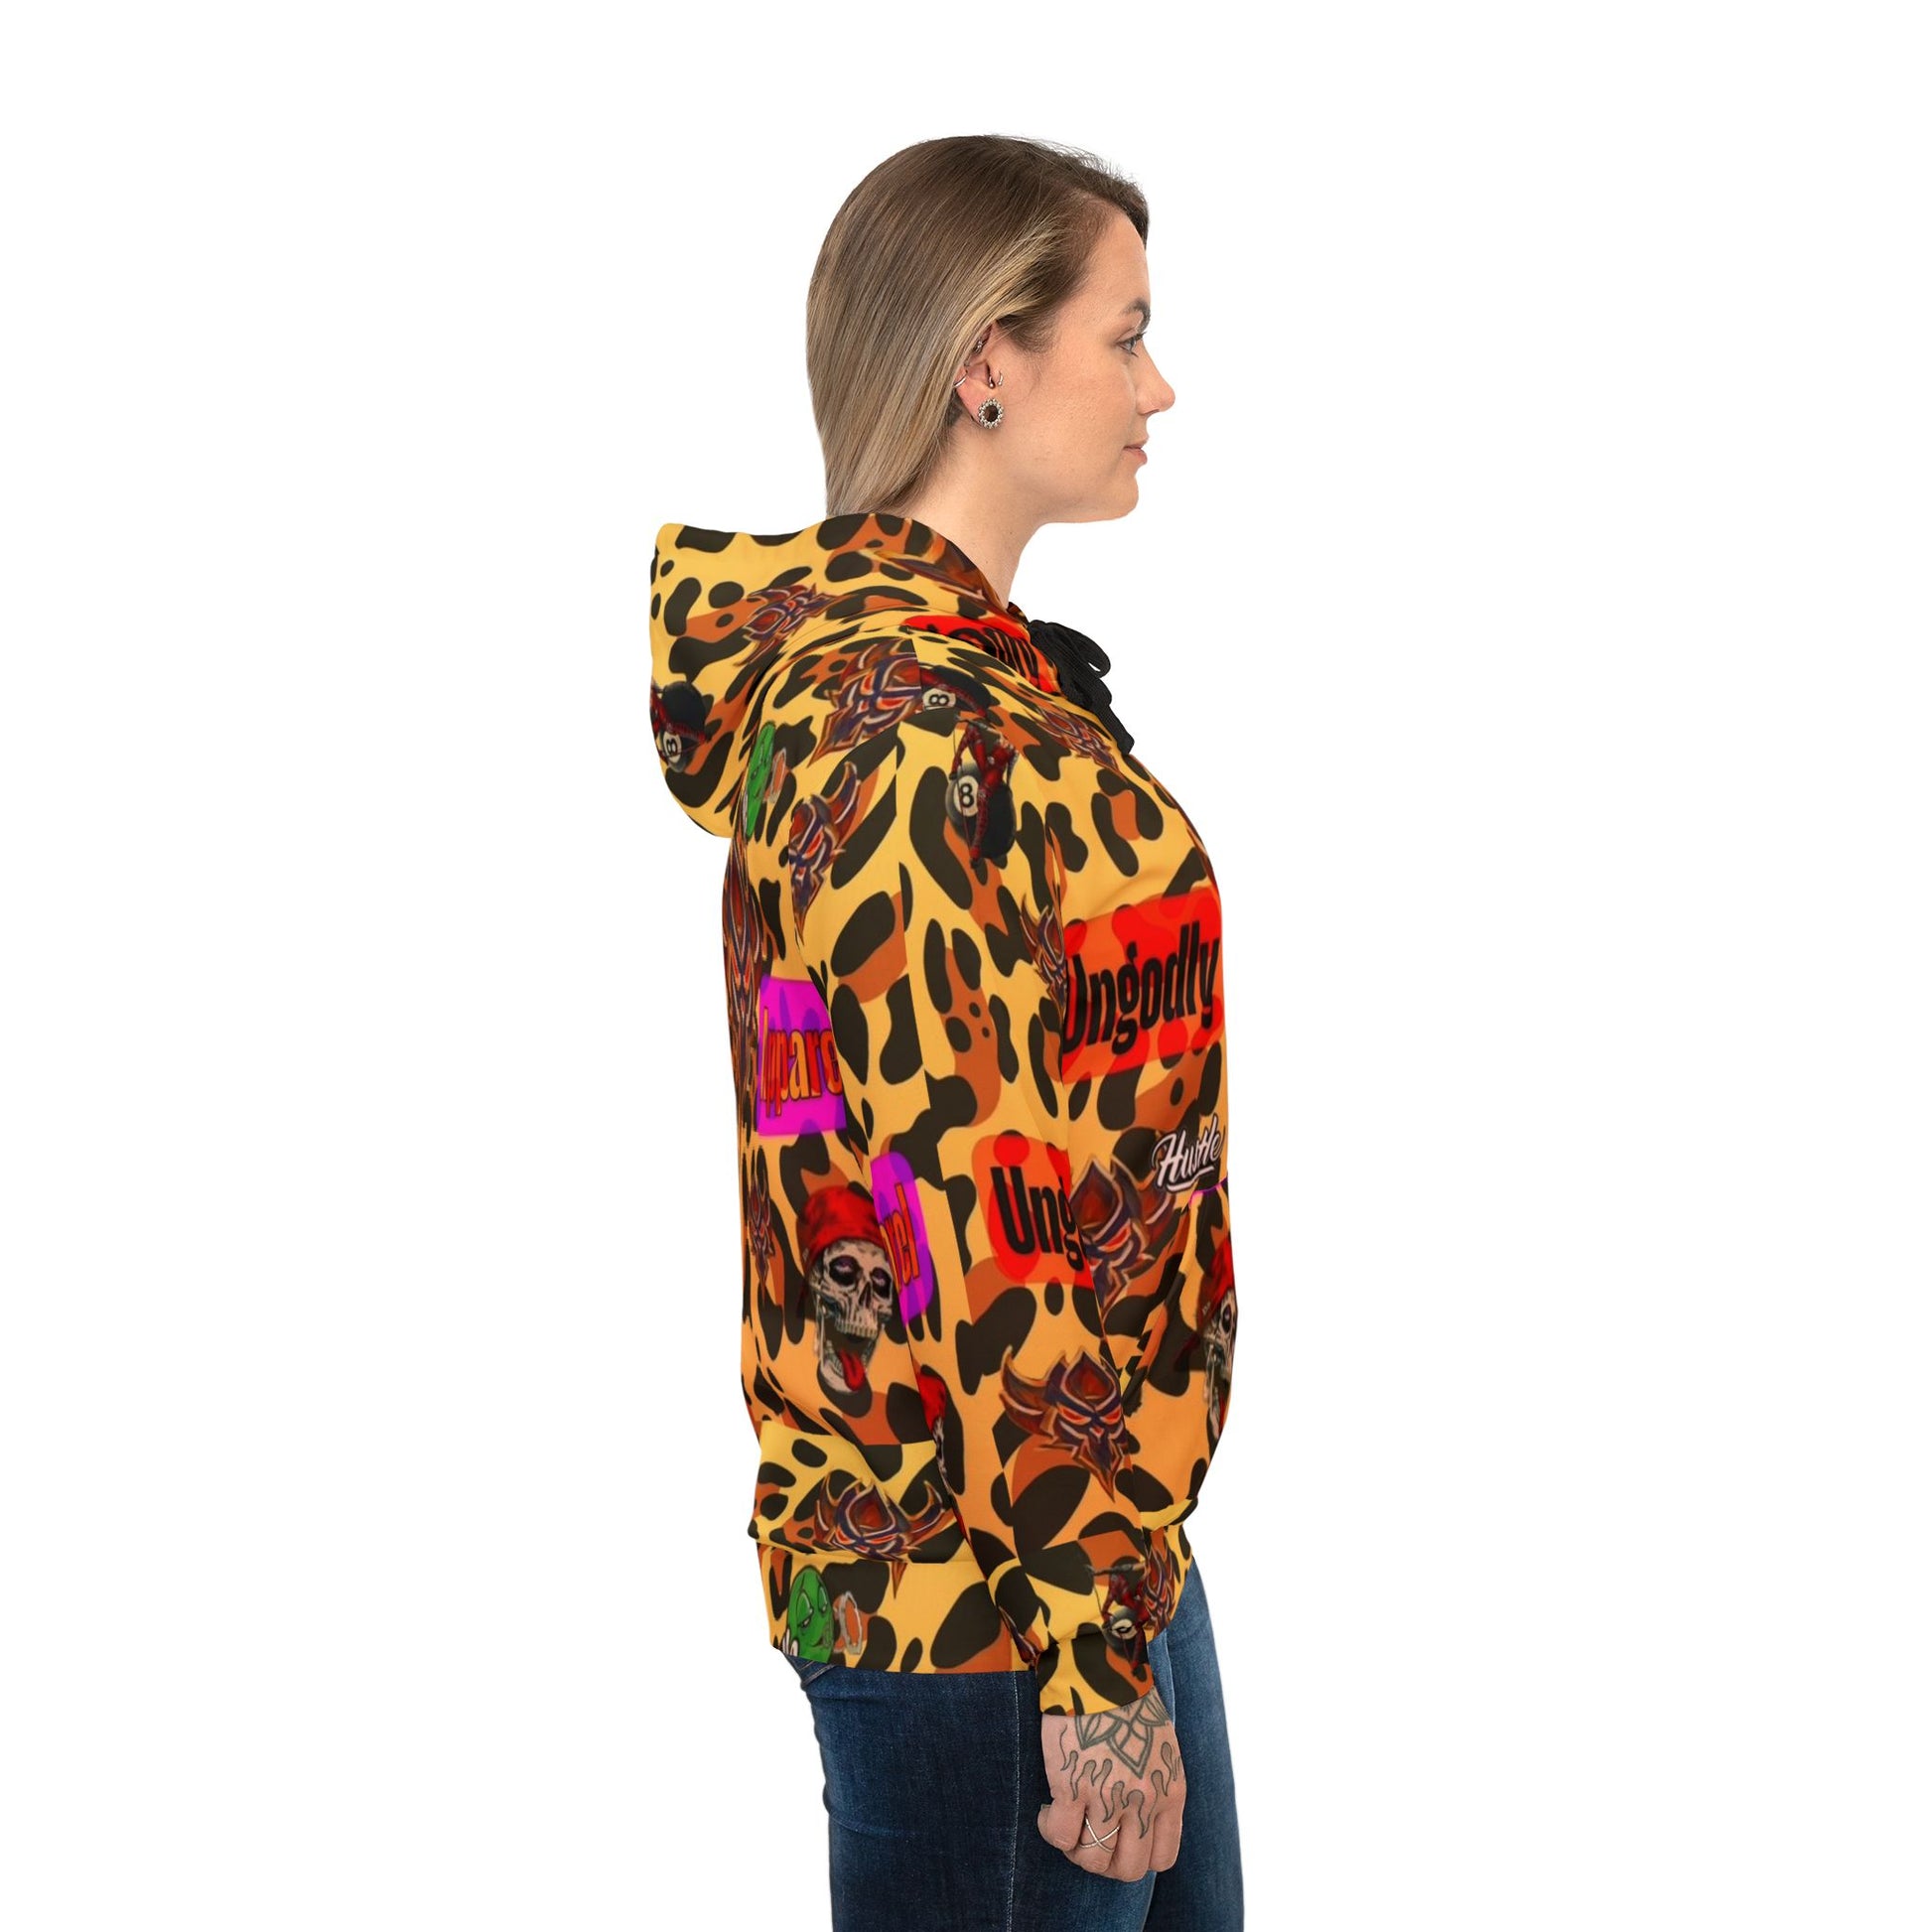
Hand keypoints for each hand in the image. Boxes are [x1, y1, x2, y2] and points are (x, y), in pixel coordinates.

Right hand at [1035, 1685, 1185, 1881]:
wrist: (1100, 1667)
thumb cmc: (1128, 1702)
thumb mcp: (1161, 1749)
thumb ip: (1154, 1788)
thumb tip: (1133, 1822)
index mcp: (1170, 1792)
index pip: (1162, 1858)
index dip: (1136, 1858)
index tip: (1118, 1840)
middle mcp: (1143, 1801)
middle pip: (1127, 1869)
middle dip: (1105, 1862)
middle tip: (1088, 1838)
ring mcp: (1107, 1796)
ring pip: (1092, 1860)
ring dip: (1076, 1850)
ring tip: (1067, 1823)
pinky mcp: (1072, 1786)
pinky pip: (1060, 1836)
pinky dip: (1050, 1831)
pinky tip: (1048, 1810)